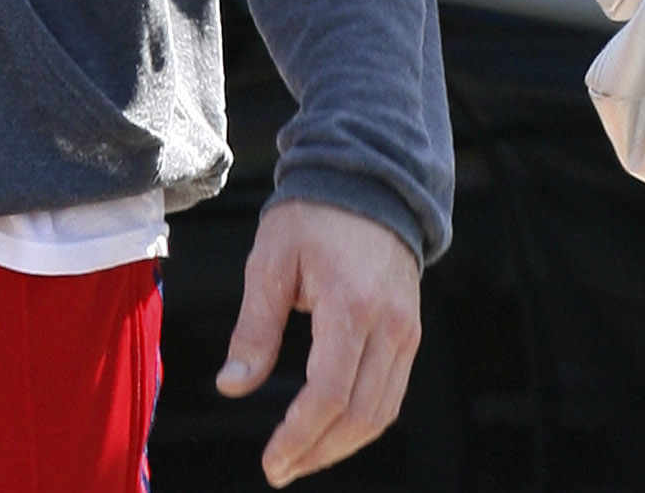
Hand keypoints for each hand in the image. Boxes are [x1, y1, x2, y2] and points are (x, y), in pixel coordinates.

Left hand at [218, 197, 423, 484]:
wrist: (371, 180)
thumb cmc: (315, 215)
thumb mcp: (271, 262)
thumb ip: (254, 329)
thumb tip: (233, 388)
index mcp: (351, 305)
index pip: (329, 393)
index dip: (298, 436)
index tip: (271, 460)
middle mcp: (389, 324)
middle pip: (360, 414)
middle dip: (317, 452)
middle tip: (279, 469)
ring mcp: (406, 329)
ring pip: (382, 412)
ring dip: (341, 446)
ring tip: (301, 458)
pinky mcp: (410, 331)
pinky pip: (392, 394)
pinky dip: (362, 423)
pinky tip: (330, 431)